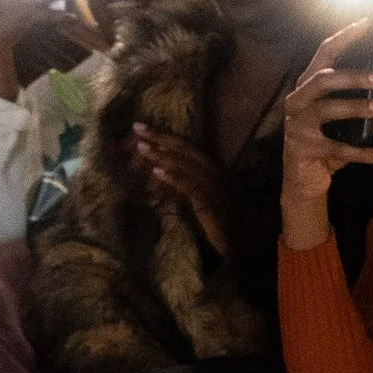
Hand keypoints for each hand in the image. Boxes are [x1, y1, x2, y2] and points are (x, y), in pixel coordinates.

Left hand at [127, 123, 231, 251]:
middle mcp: (215, 170)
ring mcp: (215, 184)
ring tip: (142, 149)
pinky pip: (191, 186)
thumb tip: (154, 172)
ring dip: (163, 155)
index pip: (185, 145)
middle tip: (138, 129)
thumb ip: (177, 184)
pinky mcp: (212, 201)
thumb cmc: (211, 221)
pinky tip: (158, 172)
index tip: (142, 128)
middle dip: (160, 137)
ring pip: (186, 164)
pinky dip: (174, 178)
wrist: (234, 244)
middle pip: (184, 148)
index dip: (163, 135)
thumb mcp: (191, 198)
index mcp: (211, 167)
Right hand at [279, 17, 372, 246]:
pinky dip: (360, 152)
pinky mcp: (302, 148)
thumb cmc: (327, 145)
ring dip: (357, 107)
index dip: (345, 37)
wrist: (304, 181)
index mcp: (308, 87)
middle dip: (353, 76)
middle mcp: (298, 101)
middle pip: (323, 79)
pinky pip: (336, 148)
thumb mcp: (353, 129)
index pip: (325, 54)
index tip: (368, 23)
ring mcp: (297, 124)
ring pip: (327, 109)